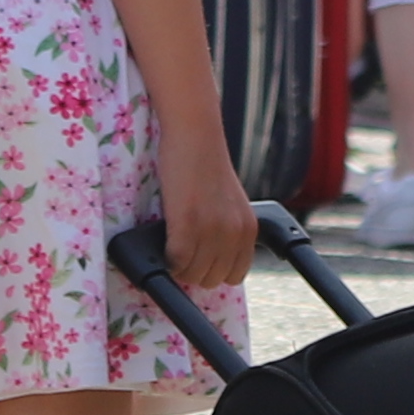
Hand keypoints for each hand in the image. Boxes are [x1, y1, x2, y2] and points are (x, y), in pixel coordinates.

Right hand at [159, 115, 257, 299]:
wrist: (195, 135)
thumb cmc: (206, 166)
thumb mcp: (230, 203)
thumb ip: (226, 231)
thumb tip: (209, 258)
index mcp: (249, 229)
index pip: (235, 275)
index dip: (212, 270)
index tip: (198, 259)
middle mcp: (234, 232)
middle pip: (211, 279)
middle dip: (193, 269)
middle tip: (181, 249)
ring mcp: (211, 230)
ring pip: (191, 274)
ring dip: (178, 264)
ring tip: (172, 242)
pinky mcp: (187, 224)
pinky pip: (175, 261)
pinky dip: (166, 256)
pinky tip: (165, 239)